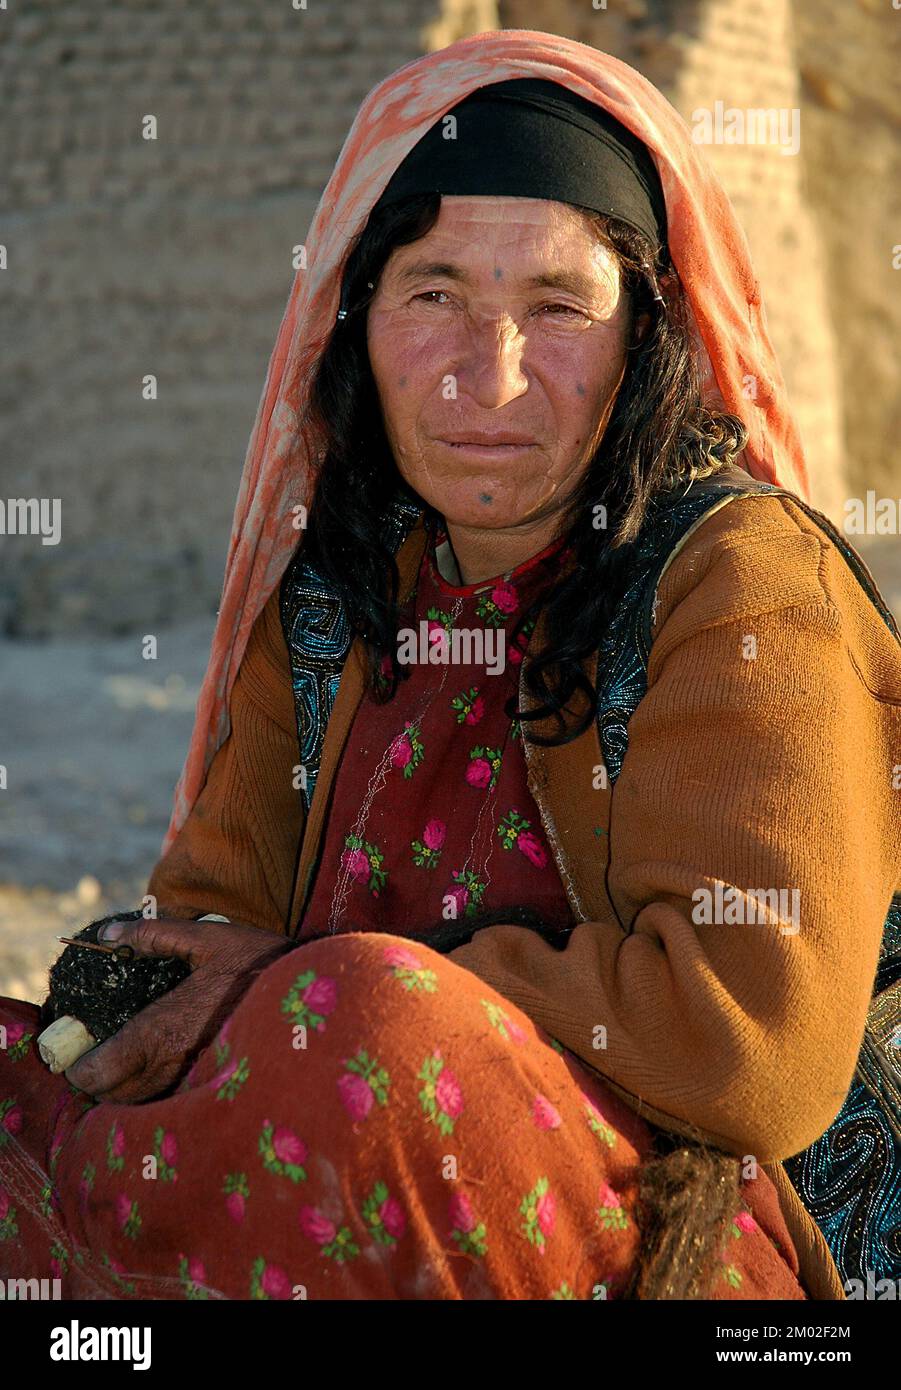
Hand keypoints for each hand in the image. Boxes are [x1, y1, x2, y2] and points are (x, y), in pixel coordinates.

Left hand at [64, 917, 294, 1103]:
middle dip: (100, 1085)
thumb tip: (107, 934)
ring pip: (145, 1106)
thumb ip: (153, 935)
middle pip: (116, 1097)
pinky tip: (165, 1076)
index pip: (101, 1071)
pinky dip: (160, 1097)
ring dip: (128, 1094)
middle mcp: (174, 1064)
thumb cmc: (260, 963)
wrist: (315, 993)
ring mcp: (197, 1083)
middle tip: (95, 1065)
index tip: (75, 1062)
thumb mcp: (206, 938)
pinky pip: (176, 1105)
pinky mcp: (219, 1091)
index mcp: (162, 1029)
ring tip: (126, 1072)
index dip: (80, 1072)